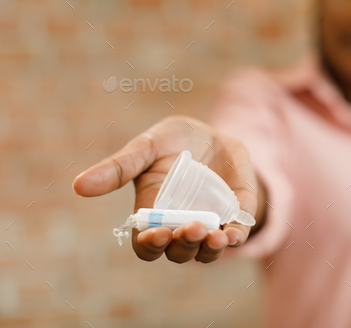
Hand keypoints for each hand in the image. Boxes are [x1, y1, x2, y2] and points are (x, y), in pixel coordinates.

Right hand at [72, 115, 259, 263]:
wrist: (215, 134)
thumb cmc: (174, 141)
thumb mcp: (148, 146)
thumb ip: (120, 166)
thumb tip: (78, 186)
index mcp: (153, 214)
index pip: (146, 244)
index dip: (150, 244)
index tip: (156, 233)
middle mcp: (179, 226)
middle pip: (177, 252)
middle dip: (183, 245)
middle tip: (191, 228)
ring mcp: (209, 224)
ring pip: (206, 251)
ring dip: (210, 249)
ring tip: (216, 237)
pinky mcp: (235, 217)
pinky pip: (236, 235)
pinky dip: (236, 237)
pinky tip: (234, 233)